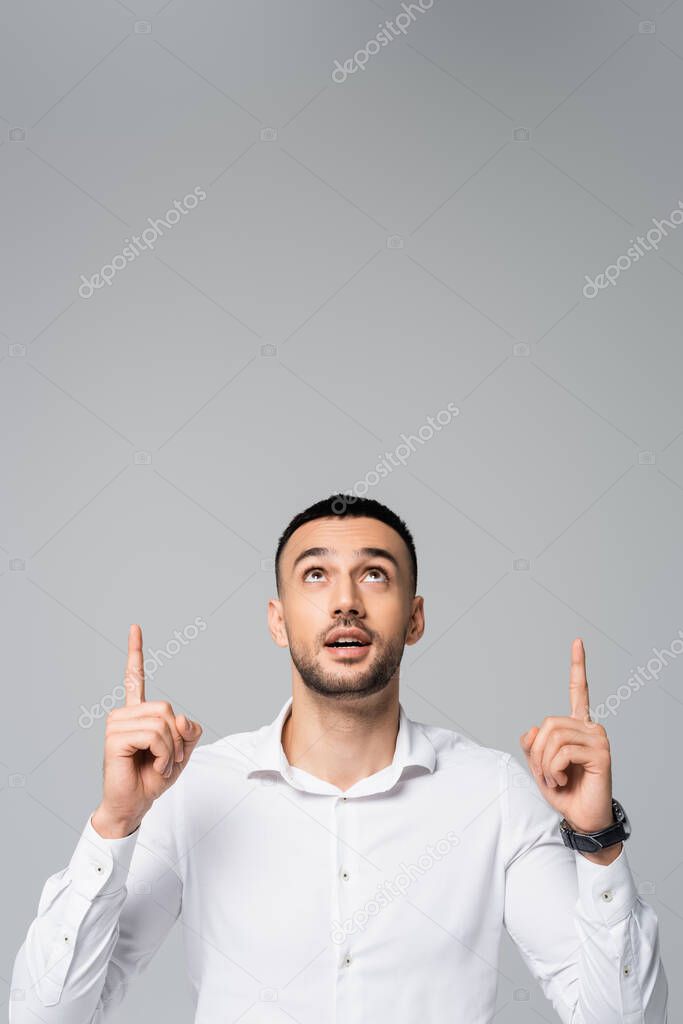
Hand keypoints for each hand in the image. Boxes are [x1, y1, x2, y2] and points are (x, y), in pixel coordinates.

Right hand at [92, 624, 201, 837]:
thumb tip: (180, 717)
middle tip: (170, 759)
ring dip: (171, 749)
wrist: (135, 804)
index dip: (135, 653)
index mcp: (137, 713)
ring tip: (160, 765)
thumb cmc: (153, 777)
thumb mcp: (181, 750)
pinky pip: (154, 735)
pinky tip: (153, 767)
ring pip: (163, 723)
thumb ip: (188, 730)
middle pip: (167, 708)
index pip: (135, 678)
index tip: (135, 627)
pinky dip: (164, 754)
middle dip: (178, 737)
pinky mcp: (115, 738)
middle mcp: (124, 714)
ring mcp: (116, 725)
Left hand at [519, 638, 615, 839]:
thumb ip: (533, 744)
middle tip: (545, 773)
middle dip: (537, 752)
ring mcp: (598, 739)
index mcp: (577, 726)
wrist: (582, 817)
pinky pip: (563, 752)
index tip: (578, 641)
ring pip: (553, 737)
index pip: (579, 690)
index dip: (578, 666)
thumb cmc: (563, 790)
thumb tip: (532, 729)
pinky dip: (554, 770)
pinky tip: (563, 780)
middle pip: (548, 724)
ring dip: (544, 763)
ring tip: (554, 778)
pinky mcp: (601, 754)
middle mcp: (590, 728)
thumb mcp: (539, 765)